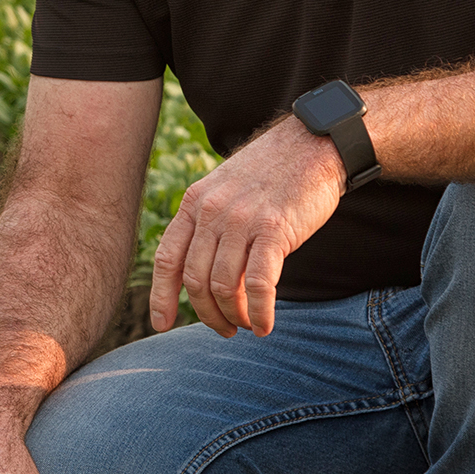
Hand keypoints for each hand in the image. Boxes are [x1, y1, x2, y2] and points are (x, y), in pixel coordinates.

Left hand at [151, 116, 346, 337]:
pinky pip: (258, 284)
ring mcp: (242, 220)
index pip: (167, 258)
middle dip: (207, 314)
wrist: (313, 144)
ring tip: (247, 326)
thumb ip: (210, 224)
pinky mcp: (274, 230)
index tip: (162, 323)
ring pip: (224, 287)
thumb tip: (203, 273)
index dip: (161, 296)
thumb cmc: (272, 172)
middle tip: (224, 329)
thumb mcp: (225, 189)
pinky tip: (265, 325)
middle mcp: (212, 211)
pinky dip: (259, 312)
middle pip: (195, 280)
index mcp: (195, 202)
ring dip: (235, 316)